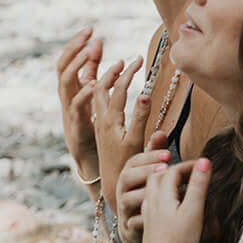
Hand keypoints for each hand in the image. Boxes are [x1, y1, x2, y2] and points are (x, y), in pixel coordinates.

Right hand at [56, 27, 101, 180]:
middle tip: (88, 34)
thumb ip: (93, 69)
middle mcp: (67, 97)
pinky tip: (93, 84)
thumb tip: (97, 41)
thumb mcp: (92, 92)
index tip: (90, 29)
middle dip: (73, 49)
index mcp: (71, 89)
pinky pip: (76, 107)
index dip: (76, 44)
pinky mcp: (76, 126)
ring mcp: (69, 111)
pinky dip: (83, 94)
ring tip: (89, 53)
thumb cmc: (93, 123)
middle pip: (62, 67)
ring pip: (65, 84)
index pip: (67, 60)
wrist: (90, 157)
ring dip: (77, 66)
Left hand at [92, 53, 144, 202]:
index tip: (140, 59)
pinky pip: (99, 103)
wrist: (113, 183)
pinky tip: (115, 88)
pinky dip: (106, 89)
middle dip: (114, 71)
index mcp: (110, 121)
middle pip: (102, 87)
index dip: (129, 72)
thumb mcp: (137, 141)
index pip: (118, 89)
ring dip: (107, 79)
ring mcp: (99, 124)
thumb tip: (144, 94)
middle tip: (128, 61)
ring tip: (120, 69)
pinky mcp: (100, 129)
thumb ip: (141, 118)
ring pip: (98, 95)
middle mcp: (101, 120)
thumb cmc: (128, 165)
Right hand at [115, 129, 170, 242]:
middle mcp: (121, 190)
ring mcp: (123, 209)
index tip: (168, 154)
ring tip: (166, 193)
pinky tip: (163, 215)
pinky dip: (145, 219)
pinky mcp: (128, 227)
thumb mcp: (152, 174)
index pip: (133, 161)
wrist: (139, 229)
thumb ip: (155, 155)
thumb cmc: (147, 195)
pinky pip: (132, 223)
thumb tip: (160, 132)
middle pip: (125, 177)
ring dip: (146, 194)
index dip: (149, 156)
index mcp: (128, 175)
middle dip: (145, 171)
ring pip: (127, 200)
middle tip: (166, 168)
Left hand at [141, 158, 210, 242]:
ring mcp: (148, 215)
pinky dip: (162, 196)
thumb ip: (198, 184)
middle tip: (193, 172)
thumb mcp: (194, 210)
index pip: (173, 170)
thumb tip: (205, 160)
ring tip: (183, 186)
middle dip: (175, 170)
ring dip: (167, 182)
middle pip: (159, 176)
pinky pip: (152, 202)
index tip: (206, 165)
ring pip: (153, 189)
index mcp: (161, 194)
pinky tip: (171, 206)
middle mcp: (151, 201)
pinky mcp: (149, 227)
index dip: (190, 165)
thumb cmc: (180, 240)